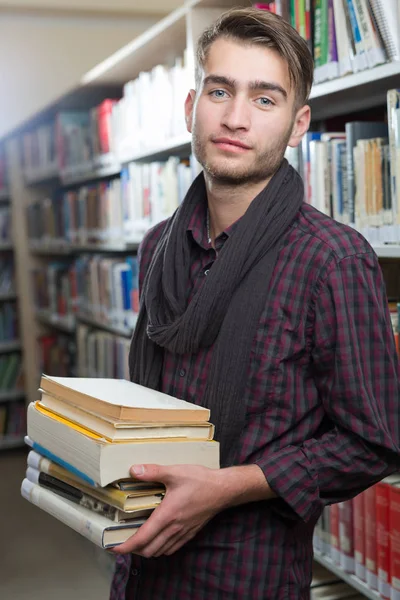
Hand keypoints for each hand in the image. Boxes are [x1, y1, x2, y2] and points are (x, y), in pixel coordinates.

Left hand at [111, 463, 227, 557]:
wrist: (224, 489)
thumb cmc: (200, 480)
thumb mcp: (175, 472)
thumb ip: (153, 472)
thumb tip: (134, 470)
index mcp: (167, 515)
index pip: (142, 538)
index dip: (126, 546)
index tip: (114, 548)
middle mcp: (174, 528)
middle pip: (149, 550)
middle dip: (134, 550)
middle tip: (124, 541)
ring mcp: (183, 533)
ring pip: (160, 551)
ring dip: (147, 550)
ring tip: (138, 540)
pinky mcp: (191, 533)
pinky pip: (172, 548)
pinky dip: (161, 548)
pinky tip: (158, 538)